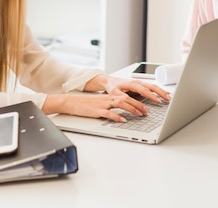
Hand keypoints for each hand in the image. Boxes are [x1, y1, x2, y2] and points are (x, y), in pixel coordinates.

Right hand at [44, 75, 170, 122]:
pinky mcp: (97, 111)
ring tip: (140, 114)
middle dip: (139, 105)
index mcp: (109, 97)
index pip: (127, 96)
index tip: (146, 105)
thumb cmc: (85, 105)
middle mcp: (108, 99)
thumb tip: (122, 113)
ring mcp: (103, 105)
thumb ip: (111, 106)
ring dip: (132, 109)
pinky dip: (117, 117)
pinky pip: (109, 114)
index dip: (138, 100)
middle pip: (127, 99)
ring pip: (121, 104)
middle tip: (147, 111)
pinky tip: (123, 120)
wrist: (70, 103)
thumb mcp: (100, 104)